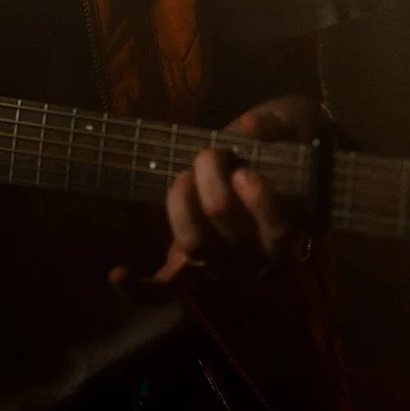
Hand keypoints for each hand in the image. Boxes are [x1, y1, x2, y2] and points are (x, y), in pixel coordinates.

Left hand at [110, 92, 318, 302]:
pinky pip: (168, 288)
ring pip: (195, 246)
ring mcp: (223, 264)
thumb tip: (249, 126)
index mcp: (290, 226)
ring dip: (181, 205)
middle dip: (210, 180)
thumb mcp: (293, 122)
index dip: (257, 201)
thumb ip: (275, 124)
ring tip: (183, 175)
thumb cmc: (287, 144)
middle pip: (226, 228)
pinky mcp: (193, 265)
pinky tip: (116, 274)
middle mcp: (257, 256)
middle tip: (210, 153)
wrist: (279, 169)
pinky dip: (142, 287)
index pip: (277, 228)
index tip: (244, 171)